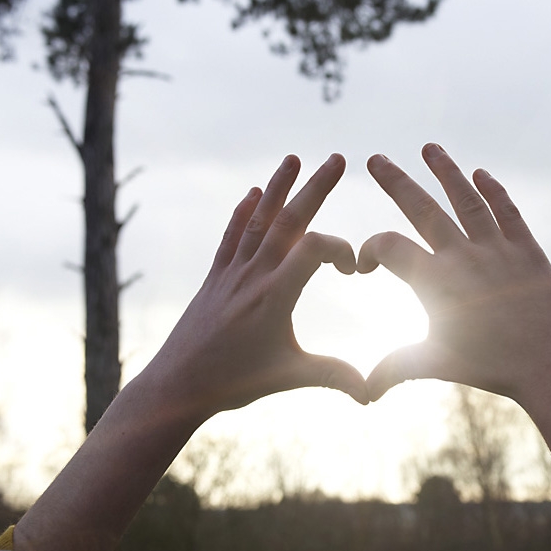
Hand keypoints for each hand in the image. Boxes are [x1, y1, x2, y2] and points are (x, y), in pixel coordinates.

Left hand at [151, 152, 367, 420]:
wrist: (178, 384)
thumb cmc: (235, 382)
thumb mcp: (290, 377)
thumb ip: (333, 376)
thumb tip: (372, 391)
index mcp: (275, 296)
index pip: (312, 249)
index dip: (340, 248)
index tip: (354, 268)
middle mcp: (253, 276)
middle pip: (287, 221)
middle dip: (315, 188)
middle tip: (336, 158)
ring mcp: (231, 273)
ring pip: (258, 221)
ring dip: (277, 187)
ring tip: (293, 159)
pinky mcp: (215, 277)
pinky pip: (232, 237)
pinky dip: (244, 213)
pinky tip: (253, 194)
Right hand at [358, 143, 550, 405]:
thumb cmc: (491, 368)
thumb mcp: (437, 363)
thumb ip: (397, 366)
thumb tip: (364, 391)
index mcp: (436, 283)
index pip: (389, 247)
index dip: (368, 249)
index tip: (365, 265)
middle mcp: (464, 257)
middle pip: (422, 208)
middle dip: (395, 181)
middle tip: (375, 158)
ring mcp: (498, 249)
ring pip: (466, 199)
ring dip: (446, 171)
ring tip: (429, 148)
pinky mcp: (528, 249)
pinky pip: (507, 212)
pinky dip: (493, 190)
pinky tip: (481, 174)